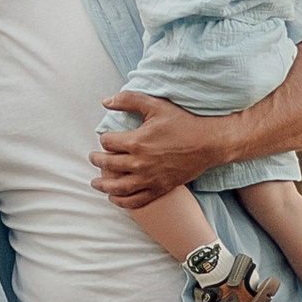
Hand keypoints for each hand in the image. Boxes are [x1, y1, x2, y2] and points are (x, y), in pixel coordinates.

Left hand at [94, 90, 230, 207]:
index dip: (105, 139)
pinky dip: (123, 201)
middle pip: (108, 165)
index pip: (108, 143)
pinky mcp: (159, 189)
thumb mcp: (155, 106)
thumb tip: (105, 101)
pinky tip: (115, 198)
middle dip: (97, 161)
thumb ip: (129, 100)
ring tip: (95, 182)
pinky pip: (136, 200)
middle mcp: (140, 163)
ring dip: (104, 185)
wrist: (208, 144)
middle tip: (93, 158)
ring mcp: (149, 179)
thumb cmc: (182, 123)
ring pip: (118, 187)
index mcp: (137, 142)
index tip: (108, 139)